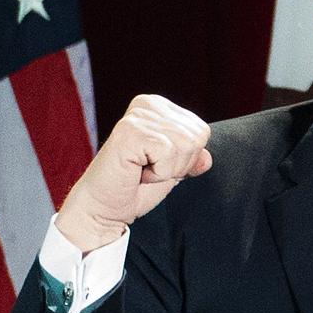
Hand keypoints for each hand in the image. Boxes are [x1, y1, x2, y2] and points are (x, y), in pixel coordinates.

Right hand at [55, 95, 213, 253]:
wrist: (105, 207)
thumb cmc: (136, 187)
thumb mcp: (173, 170)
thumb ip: (192, 158)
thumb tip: (207, 158)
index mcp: (159, 106)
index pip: (201, 131)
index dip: (187, 158)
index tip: (157, 163)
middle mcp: (148, 104)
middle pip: (197, 137)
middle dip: (179, 164)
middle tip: (149, 169)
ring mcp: (138, 116)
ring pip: (186, 145)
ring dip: (167, 170)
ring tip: (142, 170)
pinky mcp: (130, 131)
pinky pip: (168, 153)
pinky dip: (158, 173)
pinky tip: (137, 171)